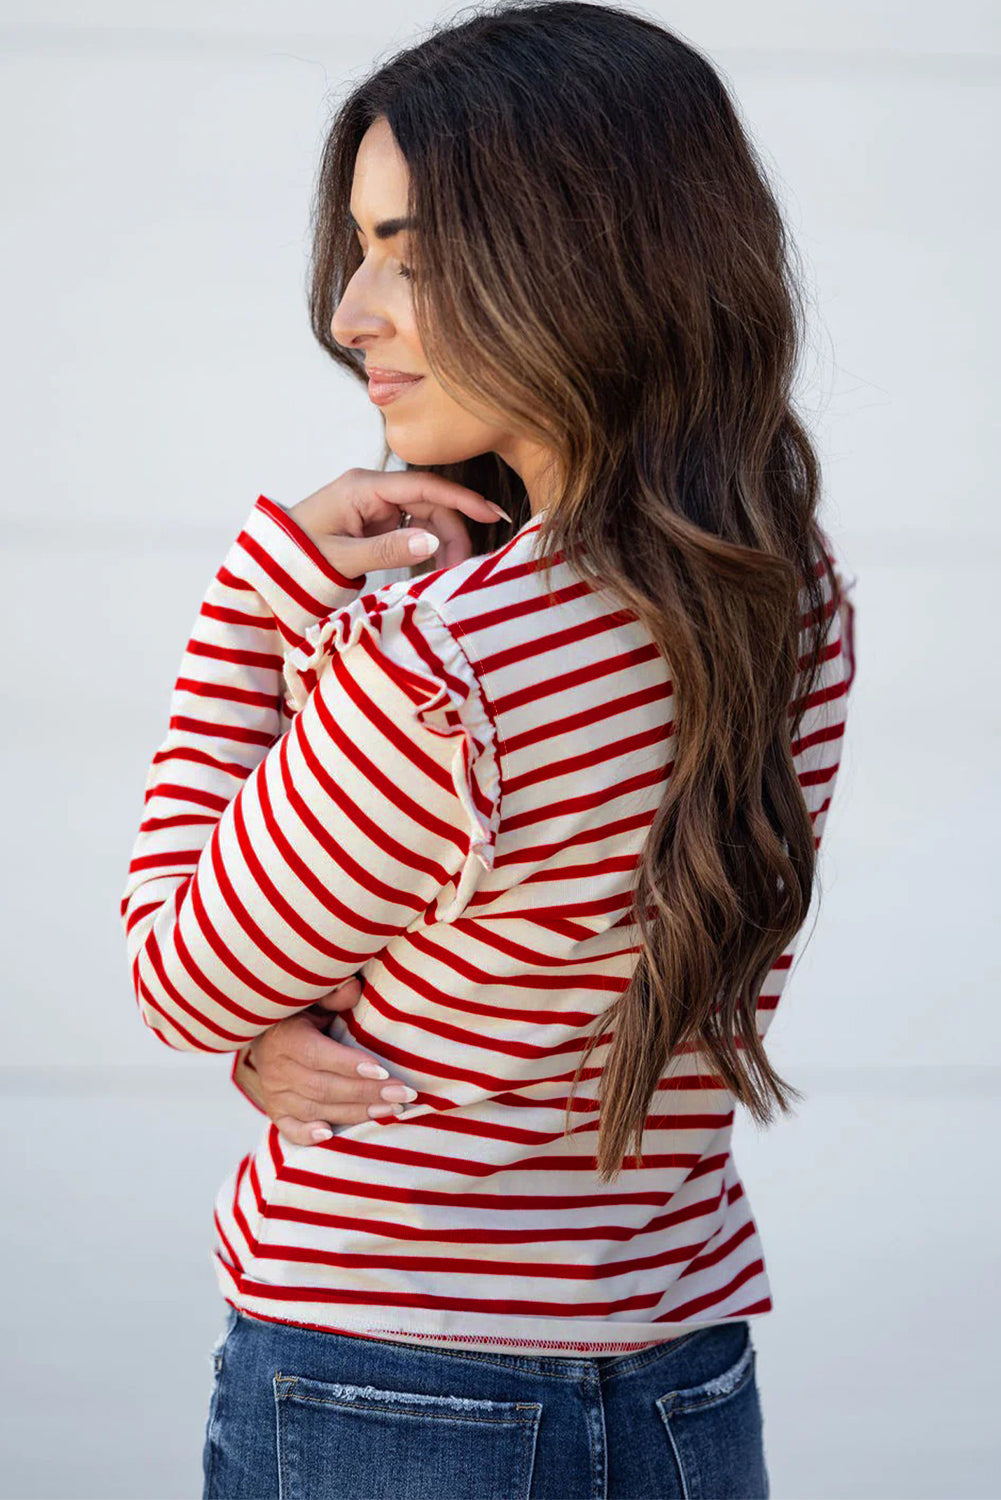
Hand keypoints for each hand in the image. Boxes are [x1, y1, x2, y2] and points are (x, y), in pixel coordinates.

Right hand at [247, 976, 417, 1144]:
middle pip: (324, 1087)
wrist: (263, 1034)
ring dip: (355, 1113)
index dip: (350, 1064)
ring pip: (315, 1109)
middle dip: (367, 1092)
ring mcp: (275, 1094)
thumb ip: (333, 995)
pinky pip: (290, 1129)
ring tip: (392, 1111)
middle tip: (403, 1095)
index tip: (384, 1071)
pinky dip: (308, 1136)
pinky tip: (332, 1136)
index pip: (319, 1055)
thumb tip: (355, 986)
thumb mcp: (313, 998)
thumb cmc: (300, 1013)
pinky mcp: (276, 1111)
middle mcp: (277, 1069)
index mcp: (287, 1038)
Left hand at [288, 468, 510, 576]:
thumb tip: (433, 540)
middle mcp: (372, 491)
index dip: (461, 499)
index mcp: (363, 488)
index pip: (423, 486)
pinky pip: (412, 530)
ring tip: (448, 574)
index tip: (493, 514)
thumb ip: (387, 550)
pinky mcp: (375, 522)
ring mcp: (374, 506)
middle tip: (462, 569)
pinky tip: (435, 567)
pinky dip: (427, 547)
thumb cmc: (296, 561)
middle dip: (452, 533)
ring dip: (442, 543)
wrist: (269, 568)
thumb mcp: (342, 559)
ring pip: (425, 518)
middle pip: (429, 504)